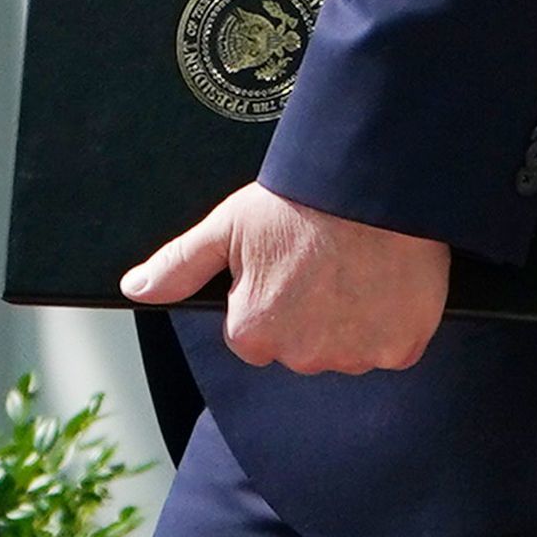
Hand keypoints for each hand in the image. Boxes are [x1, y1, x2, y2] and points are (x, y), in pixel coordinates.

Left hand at [124, 182, 449, 373]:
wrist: (373, 181)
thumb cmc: (300, 199)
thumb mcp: (228, 226)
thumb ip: (180, 265)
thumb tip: (135, 289)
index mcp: (254, 331)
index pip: (256, 333)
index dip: (274, 296)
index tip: (292, 264)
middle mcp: (302, 355)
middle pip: (304, 346)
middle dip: (314, 313)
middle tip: (327, 261)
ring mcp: (355, 353)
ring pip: (350, 348)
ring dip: (356, 319)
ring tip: (360, 266)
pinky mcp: (401, 346)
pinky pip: (395, 347)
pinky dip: (396, 322)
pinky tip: (390, 281)